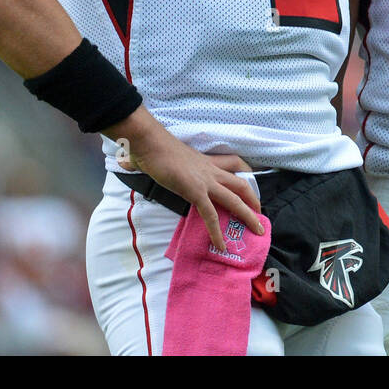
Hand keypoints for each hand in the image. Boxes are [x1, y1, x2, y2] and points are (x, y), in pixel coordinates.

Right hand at [105, 106, 263, 250]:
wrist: (149, 142)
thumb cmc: (152, 147)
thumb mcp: (161, 155)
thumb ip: (152, 161)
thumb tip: (128, 160)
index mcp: (205, 161)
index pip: (234, 162)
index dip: (246, 171)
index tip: (253, 180)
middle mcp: (210, 171)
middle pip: (241, 183)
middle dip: (254, 199)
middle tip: (261, 214)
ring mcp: (205, 181)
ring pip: (235, 200)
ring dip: (249, 216)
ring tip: (259, 232)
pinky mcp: (195, 192)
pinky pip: (211, 215)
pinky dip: (217, 232)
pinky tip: (221, 246)